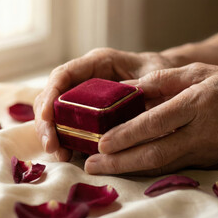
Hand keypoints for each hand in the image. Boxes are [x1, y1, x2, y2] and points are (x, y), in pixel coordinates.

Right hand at [34, 48, 174, 160]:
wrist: (170, 80)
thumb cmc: (163, 73)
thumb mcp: (156, 76)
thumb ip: (142, 88)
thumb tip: (130, 113)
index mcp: (98, 63)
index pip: (63, 74)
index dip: (50, 94)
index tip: (46, 115)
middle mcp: (85, 78)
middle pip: (52, 96)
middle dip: (47, 122)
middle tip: (52, 146)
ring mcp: (83, 96)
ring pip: (55, 114)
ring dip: (53, 134)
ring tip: (61, 155)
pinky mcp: (87, 113)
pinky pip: (68, 126)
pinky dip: (65, 141)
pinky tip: (69, 155)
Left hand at [85, 63, 217, 175]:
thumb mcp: (200, 72)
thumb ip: (162, 80)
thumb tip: (127, 89)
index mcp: (199, 104)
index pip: (157, 122)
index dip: (127, 134)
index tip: (102, 142)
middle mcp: (201, 133)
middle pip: (155, 153)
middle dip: (119, 162)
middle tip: (91, 165)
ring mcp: (204, 152)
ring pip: (161, 166)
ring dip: (128, 169)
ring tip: (102, 169)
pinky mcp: (206, 163)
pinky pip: (172, 167)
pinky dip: (146, 169)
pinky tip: (127, 166)